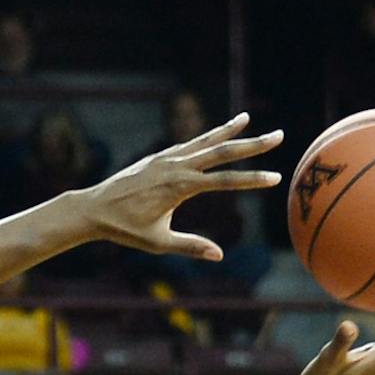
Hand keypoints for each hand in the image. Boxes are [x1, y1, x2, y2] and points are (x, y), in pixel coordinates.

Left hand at [76, 114, 282, 259]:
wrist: (94, 208)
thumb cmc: (125, 229)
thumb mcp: (158, 242)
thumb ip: (190, 246)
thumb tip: (219, 255)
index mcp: (179, 186)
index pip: (225, 181)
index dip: (252, 180)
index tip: (276, 177)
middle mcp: (176, 166)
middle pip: (222, 151)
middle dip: (253, 144)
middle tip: (280, 135)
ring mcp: (167, 158)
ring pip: (205, 140)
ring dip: (229, 130)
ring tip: (248, 118)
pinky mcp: (159, 157)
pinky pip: (188, 143)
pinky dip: (205, 136)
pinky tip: (216, 132)